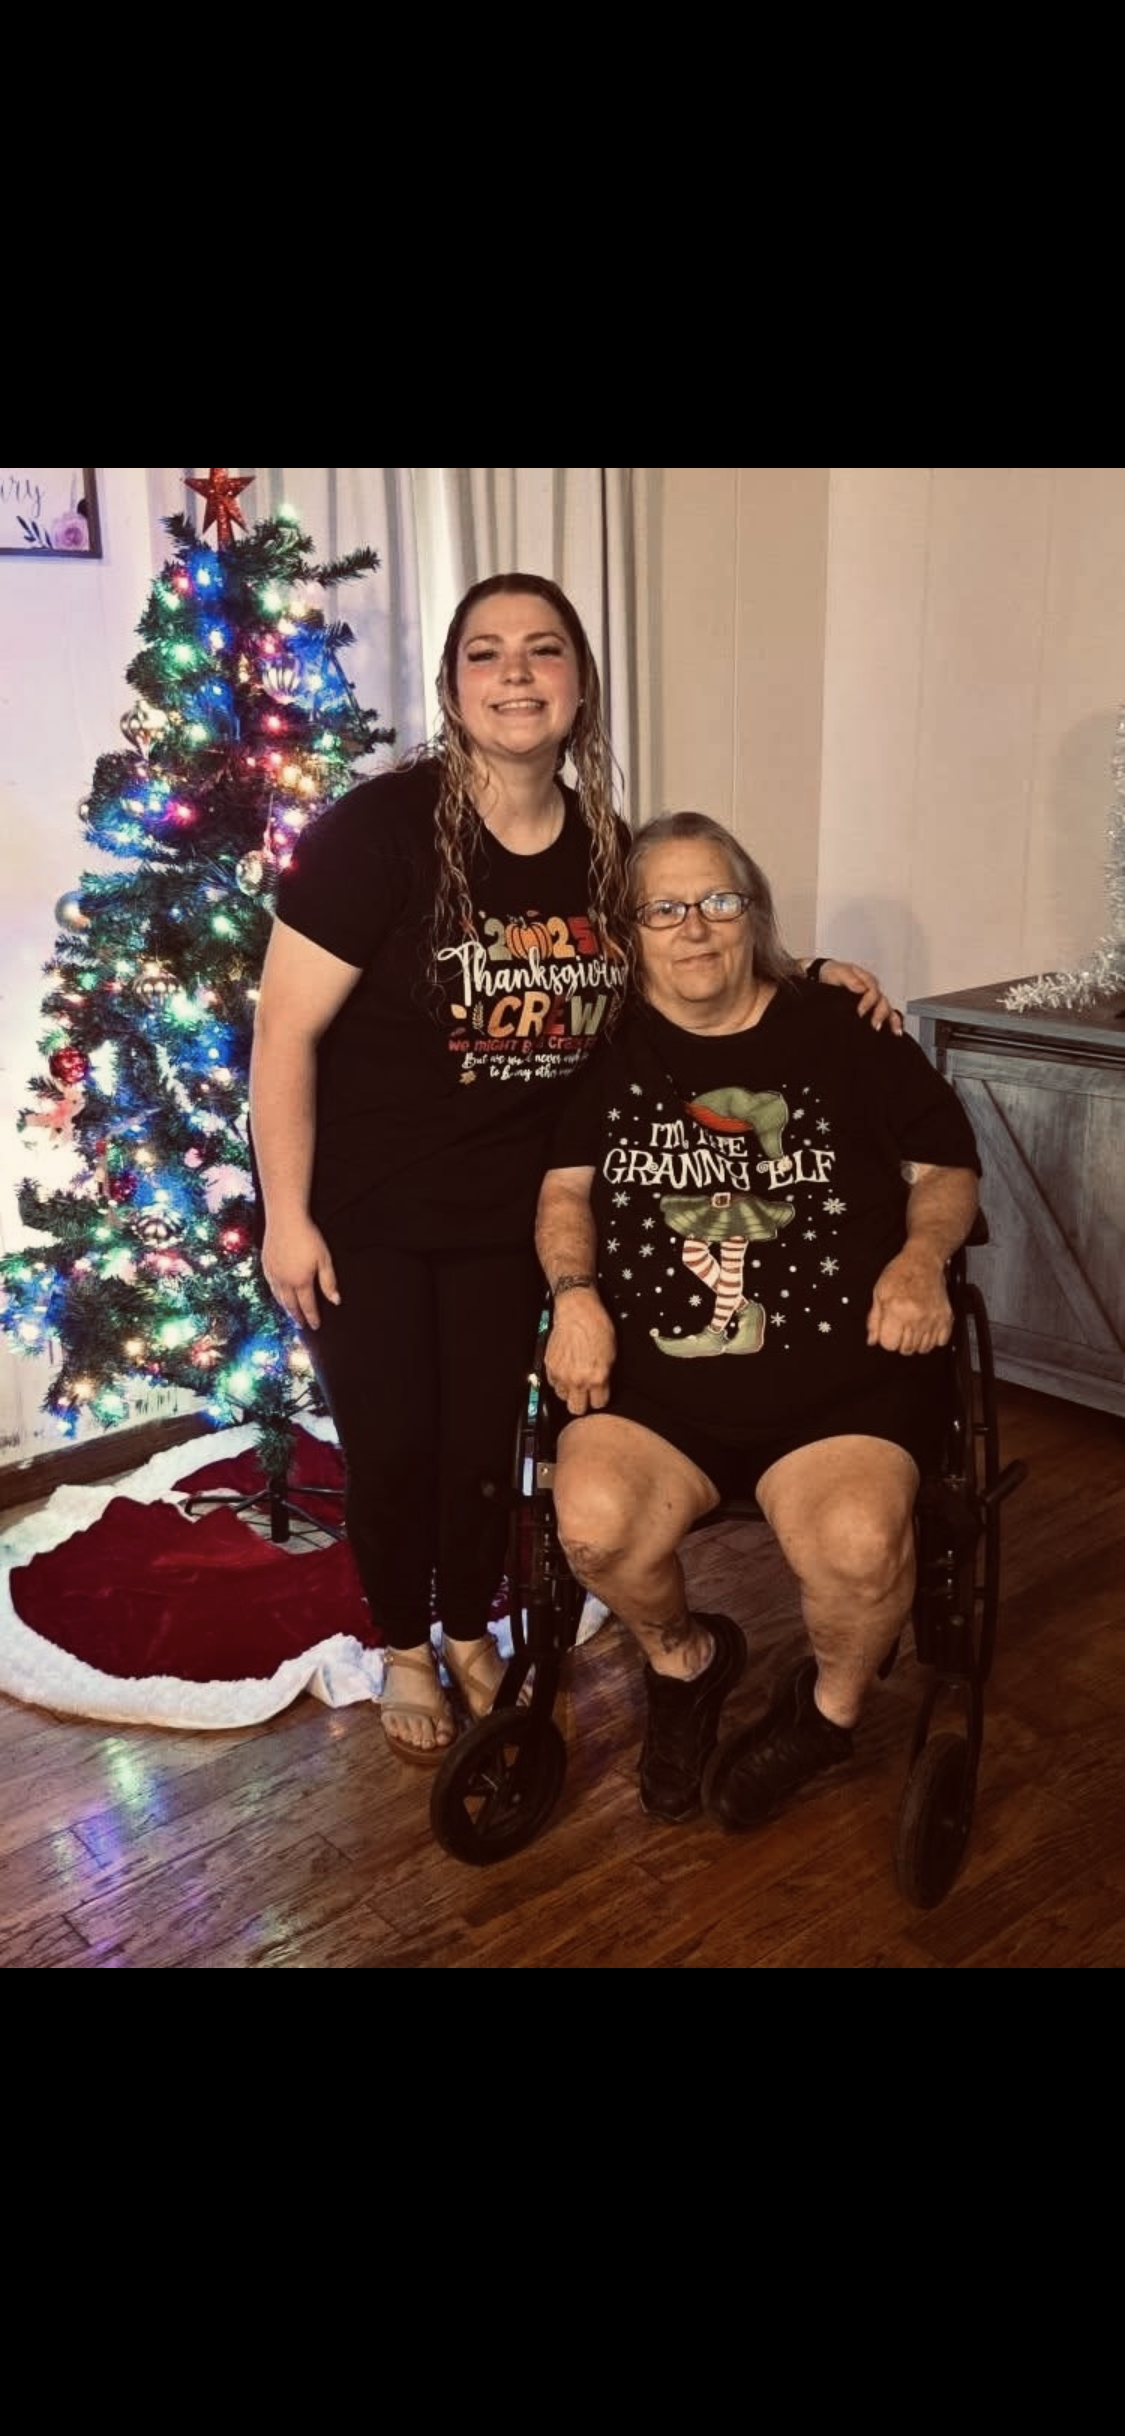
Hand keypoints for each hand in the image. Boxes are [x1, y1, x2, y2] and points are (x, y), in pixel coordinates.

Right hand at [261, 1215, 340, 1331]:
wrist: (285, 1219)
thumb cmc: (308, 1237)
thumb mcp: (324, 1259)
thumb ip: (329, 1282)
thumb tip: (335, 1301)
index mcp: (301, 1281)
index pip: (307, 1305)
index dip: (312, 1317)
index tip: (315, 1326)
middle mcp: (285, 1281)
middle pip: (291, 1305)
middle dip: (297, 1317)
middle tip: (302, 1326)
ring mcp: (273, 1274)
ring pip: (279, 1297)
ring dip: (286, 1308)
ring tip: (291, 1314)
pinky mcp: (266, 1265)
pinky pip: (271, 1286)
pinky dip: (276, 1295)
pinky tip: (278, 1295)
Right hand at [544, 1296, 616, 1415]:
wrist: (578, 1312)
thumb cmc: (596, 1327)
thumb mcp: (611, 1355)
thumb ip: (605, 1377)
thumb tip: (602, 1388)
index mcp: (597, 1377)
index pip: (599, 1404)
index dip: (600, 1398)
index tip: (599, 1394)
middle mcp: (577, 1379)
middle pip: (577, 1409)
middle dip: (583, 1403)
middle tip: (586, 1394)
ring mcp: (561, 1374)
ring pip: (563, 1397)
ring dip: (569, 1391)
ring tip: (575, 1378)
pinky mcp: (550, 1366)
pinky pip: (553, 1383)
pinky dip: (559, 1380)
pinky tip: (566, 1369)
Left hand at [817, 959, 902, 1034]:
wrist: (826, 978)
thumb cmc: (833, 974)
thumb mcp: (838, 972)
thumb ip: (849, 979)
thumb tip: (861, 988)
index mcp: (866, 980)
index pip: (872, 991)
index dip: (868, 1002)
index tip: (860, 1012)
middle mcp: (873, 990)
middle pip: (882, 1002)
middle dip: (879, 1014)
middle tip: (874, 1025)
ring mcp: (874, 1000)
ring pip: (887, 1009)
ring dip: (890, 1020)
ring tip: (890, 1031)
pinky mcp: (873, 1009)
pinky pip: (888, 1015)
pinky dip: (894, 1023)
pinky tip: (896, 1033)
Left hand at [866, 1248, 951, 1353]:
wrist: (923, 1260)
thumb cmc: (901, 1273)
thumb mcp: (879, 1293)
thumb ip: (874, 1319)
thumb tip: (872, 1340)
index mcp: (897, 1310)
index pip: (889, 1344)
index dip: (886, 1340)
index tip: (888, 1333)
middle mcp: (916, 1317)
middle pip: (906, 1349)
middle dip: (899, 1343)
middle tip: (899, 1329)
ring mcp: (932, 1318)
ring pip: (923, 1348)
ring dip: (915, 1343)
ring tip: (912, 1329)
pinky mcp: (946, 1317)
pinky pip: (941, 1341)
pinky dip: (933, 1340)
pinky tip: (926, 1329)